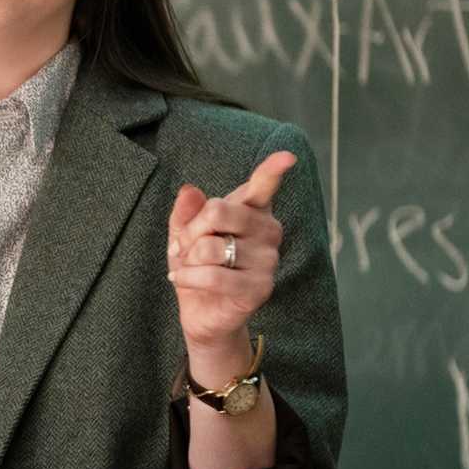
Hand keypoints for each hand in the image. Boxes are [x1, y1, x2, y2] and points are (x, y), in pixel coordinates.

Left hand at [166, 152, 296, 353]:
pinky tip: (181, 279)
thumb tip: (189, 190)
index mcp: (253, 211)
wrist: (202, 311)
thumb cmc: (197, 264)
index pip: (263, 186)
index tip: (288, 156)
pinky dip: (188, 277)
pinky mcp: (261, 288)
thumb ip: (186, 211)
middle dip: (190, 230)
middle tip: (185, 246)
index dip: (273, 170)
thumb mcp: (184, 233)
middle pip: (218, 210)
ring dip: (188, 259)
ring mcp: (268, 260)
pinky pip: (213, 276)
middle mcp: (268, 231)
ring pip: (211, 247)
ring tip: (190, 267)